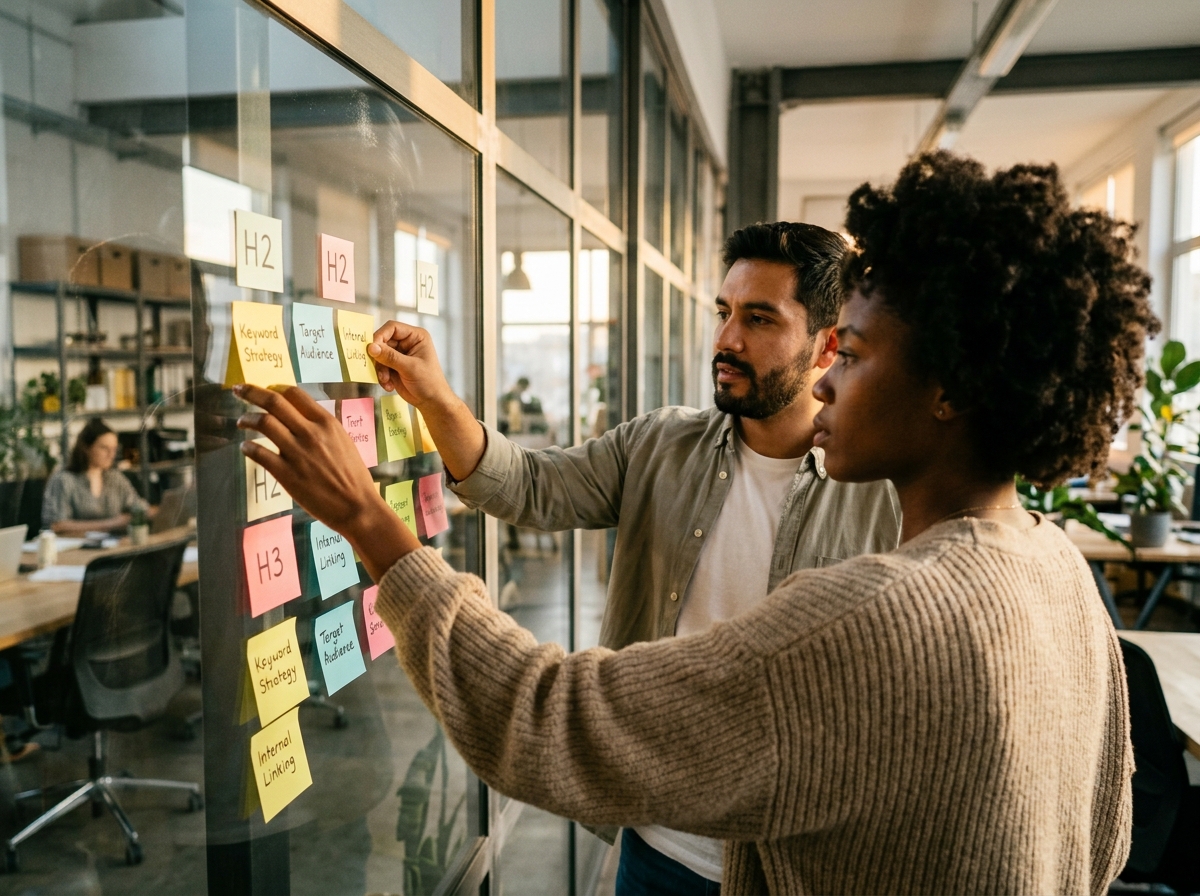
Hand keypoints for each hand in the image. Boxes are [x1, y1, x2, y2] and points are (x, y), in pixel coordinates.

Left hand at [233, 384, 417, 578]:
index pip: (294, 394)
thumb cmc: (353, 475)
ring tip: (241, 421)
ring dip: (247, 419)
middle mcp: (310, 433)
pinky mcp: (287, 474)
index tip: (265, 390)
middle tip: (238, 389)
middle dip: (251, 392)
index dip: (275, 388)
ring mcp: (297, 453)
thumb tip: (302, 417)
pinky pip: (260, 454)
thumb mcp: (343, 441)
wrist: (356, 505)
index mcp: (326, 423)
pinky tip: (246, 448)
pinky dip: (248, 448)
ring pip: (263, 423)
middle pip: (274, 402)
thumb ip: (323, 427)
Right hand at [368, 321, 452, 408]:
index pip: (392, 328)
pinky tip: (389, 385)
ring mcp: (399, 354)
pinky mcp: (393, 366)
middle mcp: (407, 342)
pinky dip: (381, 376)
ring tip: (386, 380)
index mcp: (416, 336)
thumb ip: (390, 356)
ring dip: (380, 369)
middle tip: (380, 370)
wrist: (431, 401)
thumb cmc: (429, 382)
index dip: (380, 336)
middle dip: (379, 358)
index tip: (372, 348)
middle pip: (383, 342)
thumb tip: (372, 347)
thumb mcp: (410, 368)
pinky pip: (380, 366)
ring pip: (379, 355)